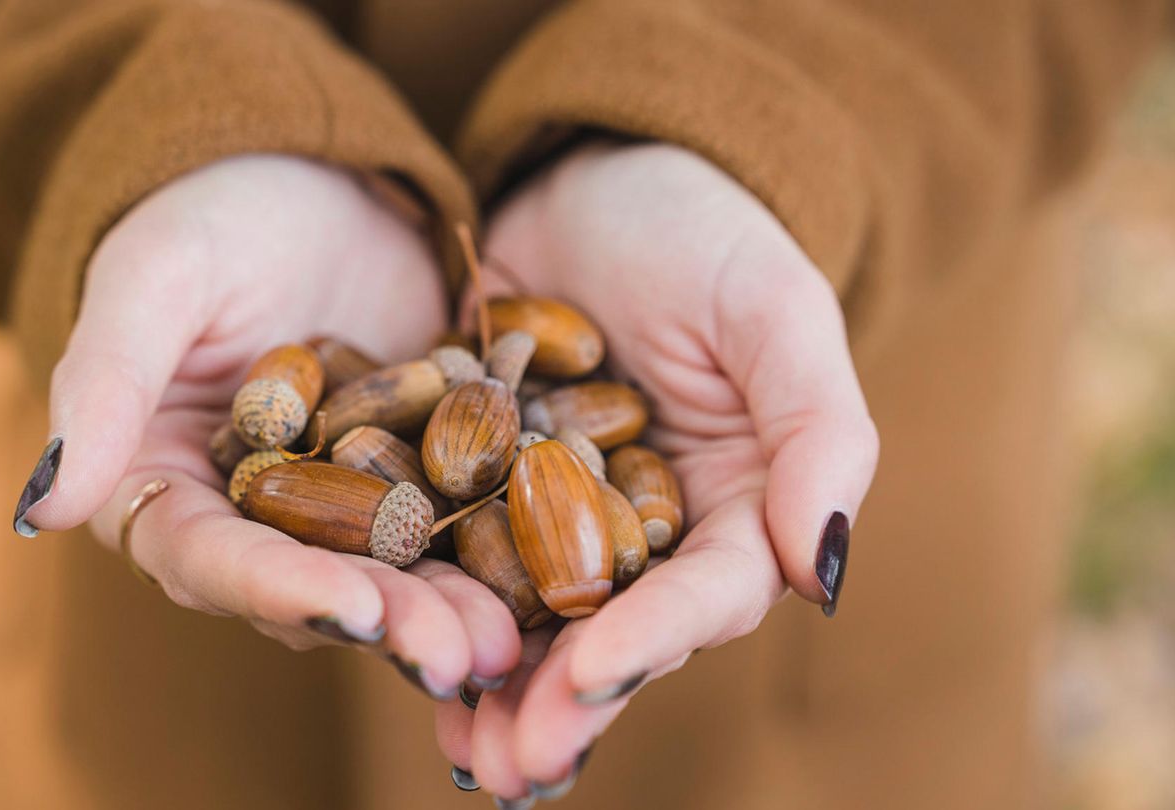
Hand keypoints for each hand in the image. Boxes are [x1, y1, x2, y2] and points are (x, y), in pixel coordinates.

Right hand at [14, 155, 519, 697]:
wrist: (313, 173)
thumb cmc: (211, 212)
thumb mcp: (155, 280)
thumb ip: (103, 385)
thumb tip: (43, 510)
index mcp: (165, 484)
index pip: (211, 557)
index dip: (277, 590)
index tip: (350, 612)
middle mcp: (252, 514)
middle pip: (312, 587)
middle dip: (387, 624)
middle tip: (458, 657)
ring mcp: (342, 501)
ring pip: (394, 572)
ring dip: (451, 610)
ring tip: (514, 639)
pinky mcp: (418, 474)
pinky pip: (460, 520)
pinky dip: (500, 549)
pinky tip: (555, 572)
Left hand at [437, 141, 878, 798]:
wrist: (594, 177)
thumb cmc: (703, 231)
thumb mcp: (774, 309)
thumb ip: (817, 435)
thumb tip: (820, 573)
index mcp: (735, 505)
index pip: (704, 592)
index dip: (650, 639)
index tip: (590, 677)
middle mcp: (650, 532)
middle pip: (614, 631)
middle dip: (565, 700)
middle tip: (510, 764)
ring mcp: (559, 518)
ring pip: (534, 622)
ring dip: (496, 690)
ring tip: (460, 753)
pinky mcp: (482, 488)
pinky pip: (457, 558)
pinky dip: (433, 611)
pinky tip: (396, 658)